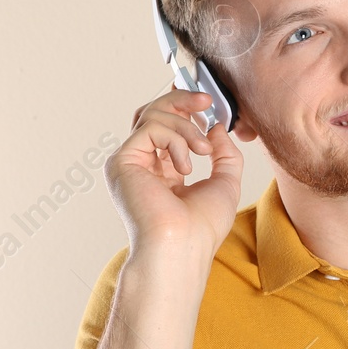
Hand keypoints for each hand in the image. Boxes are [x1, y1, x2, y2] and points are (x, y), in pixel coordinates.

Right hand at [105, 89, 243, 259]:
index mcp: (162, 171)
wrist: (182, 247)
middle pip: (153, 112)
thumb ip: (223, 152)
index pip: (166, 127)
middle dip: (181, 101)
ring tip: (203, 151)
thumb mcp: (226, 181)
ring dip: (186, 127)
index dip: (183, 108)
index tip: (207, 102)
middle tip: (205, 101)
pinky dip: (176, 139)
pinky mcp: (122, 161)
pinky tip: (185, 166)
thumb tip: (216, 126)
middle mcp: (142, 165)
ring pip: (152, 115)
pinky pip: (151, 127)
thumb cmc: (202, 227)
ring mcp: (129, 162)